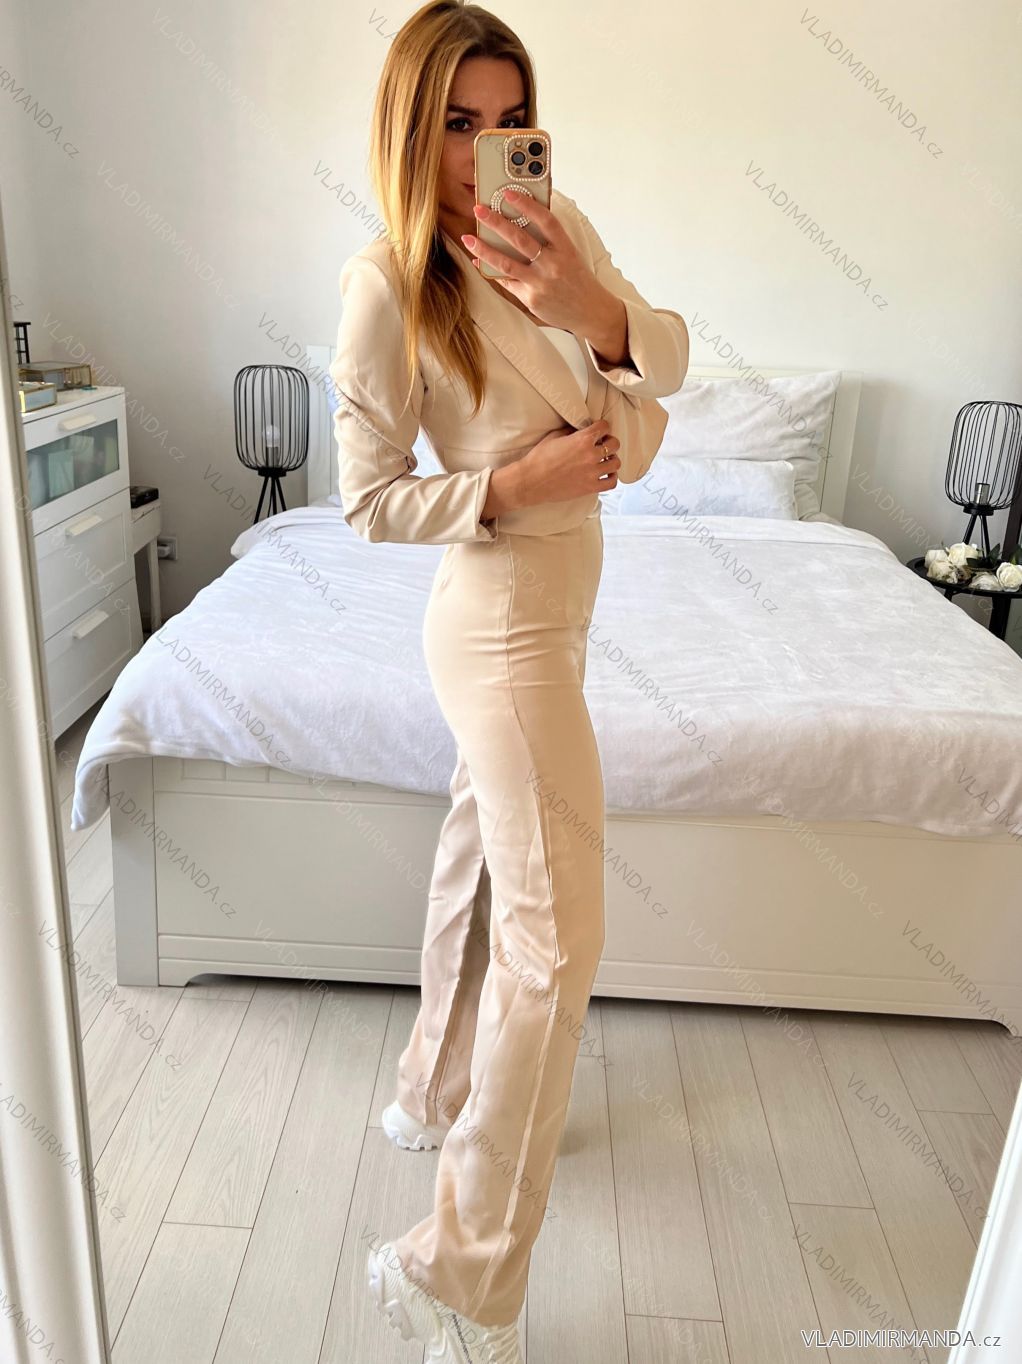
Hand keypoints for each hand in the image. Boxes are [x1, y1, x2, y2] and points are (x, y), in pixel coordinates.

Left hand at [462, 193, 627, 360]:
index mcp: (566, 249)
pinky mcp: (531, 298)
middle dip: (496, 222)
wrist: (592, 312)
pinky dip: (491, 271)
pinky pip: (507, 282)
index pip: (545, 221)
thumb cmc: (579, 281)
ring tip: (469, 238)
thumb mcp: (571, 255)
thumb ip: (551, 241)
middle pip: (520, 239)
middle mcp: (553, 265)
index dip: (527, 205)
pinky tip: (479, 261)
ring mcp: (541, 283)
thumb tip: (523, 222)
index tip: (509, 193)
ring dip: (484, 249)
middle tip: (479, 210)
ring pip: (506, 263)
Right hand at [516, 420, 620, 507]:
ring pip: (616, 463)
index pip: (604, 427)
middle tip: (603, 445)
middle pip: (614, 444)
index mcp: (582, 440)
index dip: (602, 427)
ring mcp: (592, 473)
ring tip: (605, 460)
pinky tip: (606, 474)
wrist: (531, 481)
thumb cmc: (539, 458)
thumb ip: (571, 431)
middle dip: (609, 442)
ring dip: (611, 459)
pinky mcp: (590, 487)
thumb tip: (580, 429)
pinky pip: (612, 482)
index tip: (600, 430)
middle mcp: (590, 455)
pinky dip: (612, 477)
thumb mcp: (554, 436)